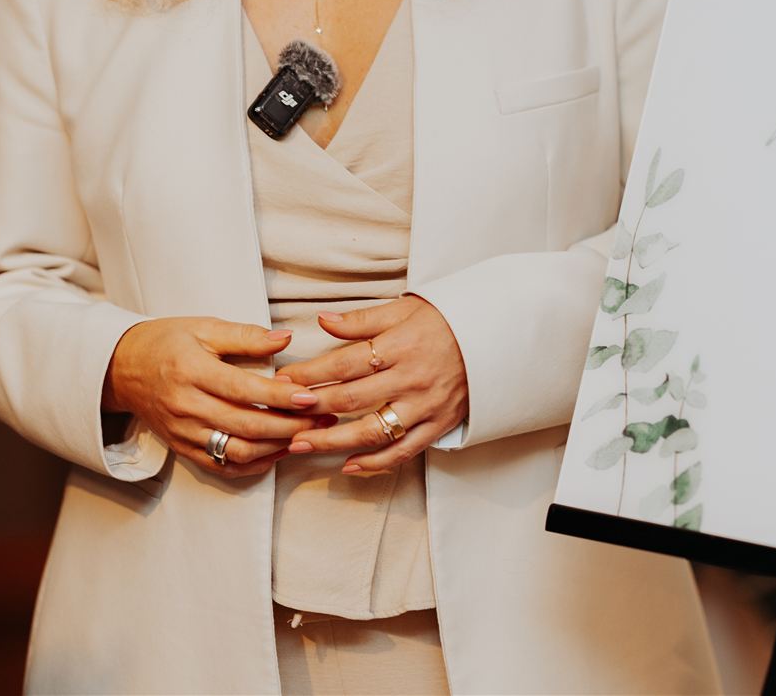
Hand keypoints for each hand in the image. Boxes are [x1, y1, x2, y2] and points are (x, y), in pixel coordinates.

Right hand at [102, 317, 337, 478]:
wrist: (121, 368)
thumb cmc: (167, 342)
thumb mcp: (203, 327)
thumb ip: (246, 336)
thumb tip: (285, 338)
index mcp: (192, 371)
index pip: (243, 389)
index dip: (279, 396)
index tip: (312, 396)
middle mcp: (186, 406)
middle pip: (245, 425)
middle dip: (289, 425)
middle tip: (323, 418)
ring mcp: (184, 432)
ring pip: (236, 451)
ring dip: (277, 447)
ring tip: (309, 434)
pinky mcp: (183, 449)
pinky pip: (222, 466)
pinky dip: (254, 464)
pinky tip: (280, 451)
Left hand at [275, 294, 468, 474]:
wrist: (496, 338)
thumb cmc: (446, 321)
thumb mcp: (405, 310)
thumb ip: (361, 320)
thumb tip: (321, 321)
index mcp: (402, 345)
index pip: (346, 363)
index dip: (312, 374)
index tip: (284, 381)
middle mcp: (413, 378)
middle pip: (352, 399)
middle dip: (311, 408)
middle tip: (279, 415)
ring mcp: (427, 406)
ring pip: (373, 431)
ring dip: (332, 442)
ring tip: (299, 445)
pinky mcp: (439, 426)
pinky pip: (403, 452)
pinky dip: (374, 463)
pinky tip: (347, 466)